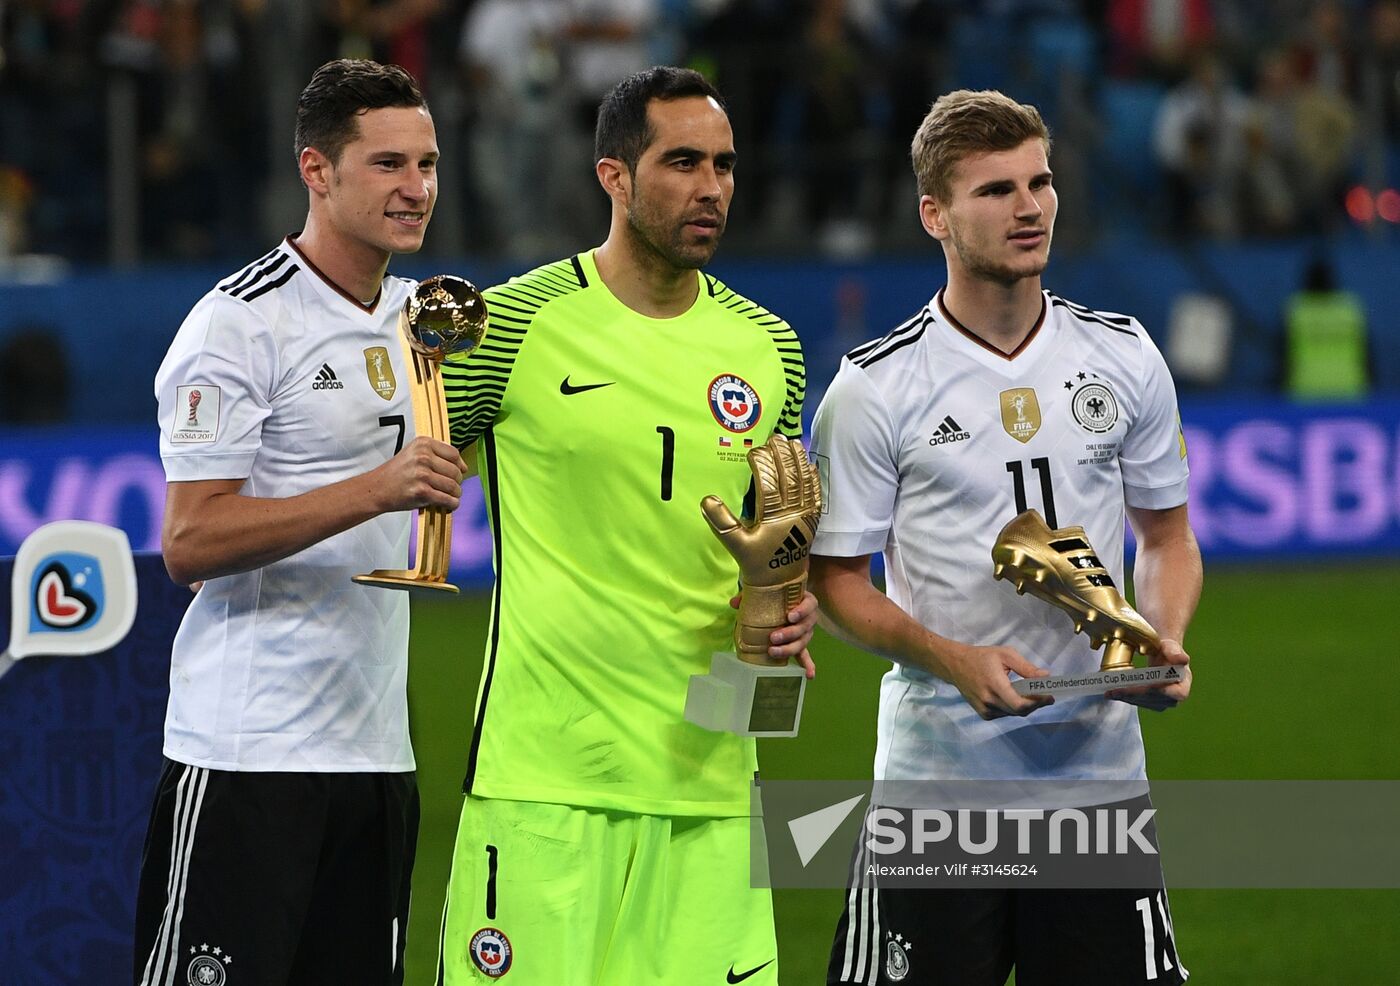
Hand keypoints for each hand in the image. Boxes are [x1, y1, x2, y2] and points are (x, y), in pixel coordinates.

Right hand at [371, 436, 466, 512]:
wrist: (377, 488)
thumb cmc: (396, 473)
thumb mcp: (414, 453)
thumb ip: (436, 455)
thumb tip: (462, 466)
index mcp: (423, 444)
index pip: (454, 453)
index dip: (460, 465)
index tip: (460, 471)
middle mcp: (423, 457)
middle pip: (455, 471)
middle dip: (457, 482)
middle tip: (451, 487)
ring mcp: (422, 475)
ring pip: (453, 486)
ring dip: (455, 494)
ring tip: (450, 496)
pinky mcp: (422, 492)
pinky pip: (447, 499)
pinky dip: (452, 504)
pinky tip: (449, 504)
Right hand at [703, 434, 821, 662]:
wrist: (780, 584)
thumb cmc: (755, 563)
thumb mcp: (735, 545)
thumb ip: (721, 522)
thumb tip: (707, 499)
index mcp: (771, 519)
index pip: (768, 484)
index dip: (762, 464)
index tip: (755, 450)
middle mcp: (791, 515)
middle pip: (788, 478)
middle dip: (782, 455)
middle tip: (775, 437)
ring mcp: (804, 517)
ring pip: (804, 482)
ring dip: (798, 460)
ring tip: (793, 441)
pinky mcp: (812, 520)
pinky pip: (815, 494)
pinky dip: (813, 477)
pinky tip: (809, 463)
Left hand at [730, 590, 817, 677]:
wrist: (783, 600)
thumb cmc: (777, 595)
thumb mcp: (767, 591)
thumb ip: (752, 595)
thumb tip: (734, 603)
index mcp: (806, 601)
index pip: (809, 605)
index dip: (801, 611)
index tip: (789, 616)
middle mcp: (809, 618)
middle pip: (804, 627)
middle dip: (790, 634)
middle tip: (773, 637)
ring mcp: (806, 632)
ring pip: (802, 642)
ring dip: (789, 649)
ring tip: (773, 652)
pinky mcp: (800, 644)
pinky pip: (805, 655)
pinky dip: (807, 665)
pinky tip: (808, 675)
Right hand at [940, 641, 1053, 719]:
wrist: (956, 665)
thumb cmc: (982, 657)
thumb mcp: (1006, 655)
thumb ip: (1026, 667)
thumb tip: (1046, 677)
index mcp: (994, 684)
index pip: (1020, 704)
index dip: (1037, 703)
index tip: (1049, 696)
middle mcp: (988, 700)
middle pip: (1019, 711)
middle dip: (1036, 704)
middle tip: (1045, 695)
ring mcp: (985, 709)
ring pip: (1013, 714)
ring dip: (1025, 706)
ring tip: (1031, 694)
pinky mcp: (983, 713)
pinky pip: (1005, 714)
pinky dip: (1014, 708)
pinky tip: (1014, 697)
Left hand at [1107, 638, 1190, 709]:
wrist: (1162, 655)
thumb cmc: (1167, 650)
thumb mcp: (1170, 647)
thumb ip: (1174, 651)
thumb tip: (1182, 659)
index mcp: (1182, 687)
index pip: (1166, 692)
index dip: (1151, 690)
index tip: (1135, 686)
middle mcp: (1173, 699)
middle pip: (1150, 698)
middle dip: (1131, 694)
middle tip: (1113, 690)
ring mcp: (1162, 703)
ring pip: (1142, 702)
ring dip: (1125, 697)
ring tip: (1109, 691)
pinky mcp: (1151, 704)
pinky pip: (1137, 702)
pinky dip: (1124, 697)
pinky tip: (1112, 693)